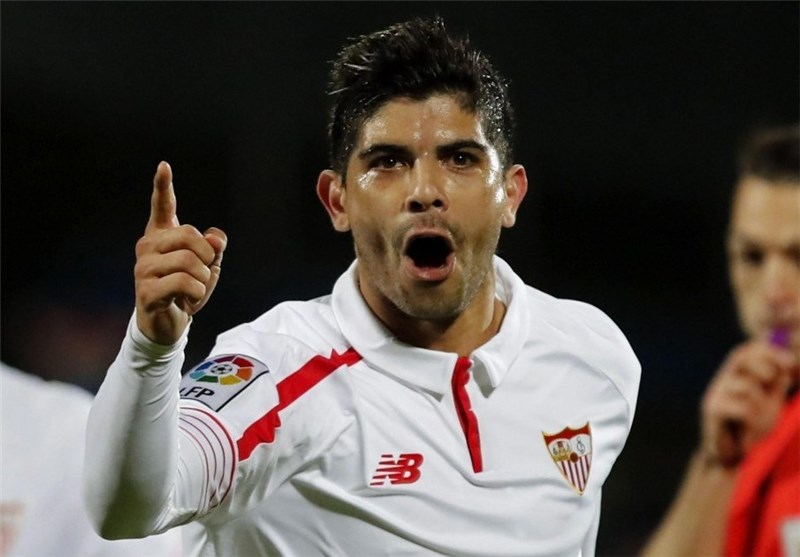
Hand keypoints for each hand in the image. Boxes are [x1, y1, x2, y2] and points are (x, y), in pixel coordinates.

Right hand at [134, 162, 226, 344]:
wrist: (167, 323)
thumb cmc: (186, 289)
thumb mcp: (207, 266)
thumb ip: (214, 247)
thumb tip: (215, 238)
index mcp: (162, 236)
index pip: (162, 206)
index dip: (163, 186)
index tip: (164, 166)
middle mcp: (148, 247)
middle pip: (189, 235)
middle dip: (207, 255)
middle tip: (203, 272)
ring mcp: (143, 268)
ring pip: (189, 261)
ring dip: (202, 278)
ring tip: (193, 290)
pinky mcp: (146, 290)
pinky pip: (184, 282)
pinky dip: (196, 293)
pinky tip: (186, 301)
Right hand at [700, 339, 797, 466]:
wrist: (732, 455)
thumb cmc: (751, 426)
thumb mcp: (769, 401)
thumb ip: (776, 383)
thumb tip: (787, 364)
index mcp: (736, 375)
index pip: (747, 351)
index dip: (769, 352)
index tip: (791, 363)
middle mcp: (722, 380)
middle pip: (740, 357)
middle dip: (765, 367)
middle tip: (773, 383)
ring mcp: (715, 394)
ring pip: (747, 387)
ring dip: (760, 404)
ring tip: (756, 421)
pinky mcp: (713, 411)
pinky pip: (743, 408)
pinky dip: (752, 420)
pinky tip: (747, 431)